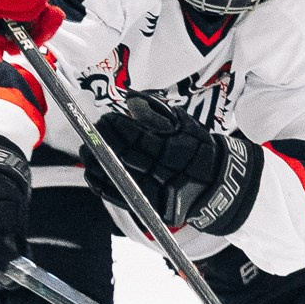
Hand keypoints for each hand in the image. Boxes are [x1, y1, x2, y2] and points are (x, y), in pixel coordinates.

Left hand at [89, 92, 261, 234]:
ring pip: (120, 177)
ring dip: (98, 163)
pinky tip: (91, 172)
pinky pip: (120, 197)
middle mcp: (165, 174)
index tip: (107, 117)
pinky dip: (102, 185)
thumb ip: (158, 111)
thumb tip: (131, 96)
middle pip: (126, 157)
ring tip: (87, 148)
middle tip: (94, 128)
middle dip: (105, 141)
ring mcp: (157, 193)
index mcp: (175, 150)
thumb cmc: (198, 149)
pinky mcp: (149, 207)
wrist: (217, 185)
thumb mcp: (186, 125)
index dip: (120, 127)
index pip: (140, 138)